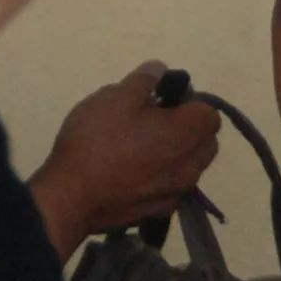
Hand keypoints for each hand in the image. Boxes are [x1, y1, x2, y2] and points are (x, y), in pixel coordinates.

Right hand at [29, 62, 222, 251]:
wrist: (70, 198)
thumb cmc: (96, 140)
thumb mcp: (115, 97)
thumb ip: (143, 81)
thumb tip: (160, 69)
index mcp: (187, 134)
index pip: (210, 114)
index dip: (188, 104)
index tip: (161, 102)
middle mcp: (191, 165)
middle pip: (204, 142)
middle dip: (187, 130)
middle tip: (151, 123)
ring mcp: (177, 192)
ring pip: (189, 167)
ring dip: (175, 155)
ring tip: (139, 148)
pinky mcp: (159, 210)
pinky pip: (171, 187)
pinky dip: (161, 177)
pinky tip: (131, 174)